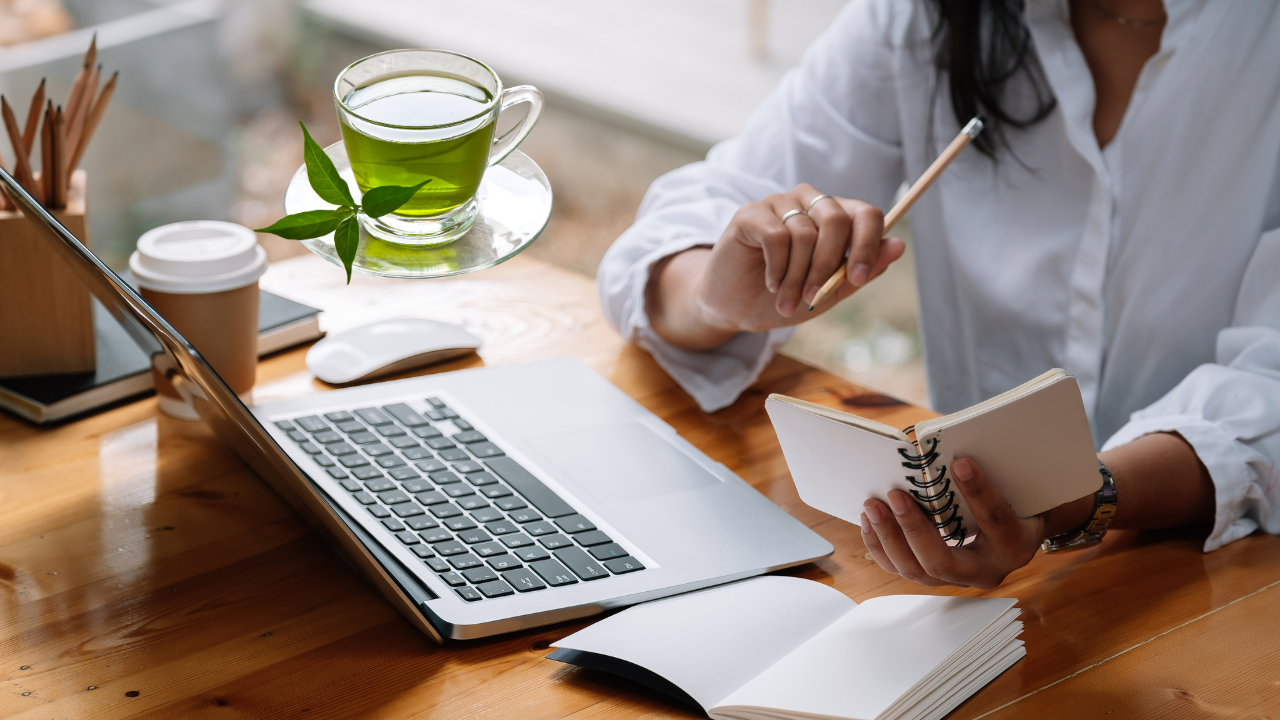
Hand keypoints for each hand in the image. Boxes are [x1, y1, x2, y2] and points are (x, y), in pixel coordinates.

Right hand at [649, 184, 904, 349]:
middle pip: (836, 220)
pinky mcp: (750, 213)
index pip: (866, 213)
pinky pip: (777, 236)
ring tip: (786, 300)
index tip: (858, 279)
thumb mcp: (829, 293)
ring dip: (797, 277)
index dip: (868, 245)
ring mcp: (779, 203)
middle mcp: (809, 202)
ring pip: (805, 233)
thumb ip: (862, 271)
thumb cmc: (783, 298)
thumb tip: (898, 246)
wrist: (735, 308)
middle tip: (813, 297)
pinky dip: (777, 268)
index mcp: (835, 218)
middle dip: (828, 267)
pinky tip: (771, 283)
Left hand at [859, 457, 1049, 588]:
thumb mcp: (1017, 487)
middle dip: (914, 529)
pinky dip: (881, 546)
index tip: (959, 462)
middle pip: (943, 562)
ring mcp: (958, 578)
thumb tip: (956, 450)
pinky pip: (901, 568)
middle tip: (895, 495)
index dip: (978, 492)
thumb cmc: (1019, 502)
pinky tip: (869, 520)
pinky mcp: (935, 576)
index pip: (996, 520)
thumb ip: (996, 473)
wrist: (1021, 529)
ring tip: (873, 505)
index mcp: (1015, 544)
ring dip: (889, 537)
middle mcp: (987, 570)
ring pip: (916, 571)